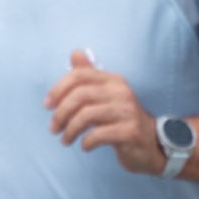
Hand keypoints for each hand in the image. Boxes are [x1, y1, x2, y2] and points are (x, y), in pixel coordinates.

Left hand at [45, 49, 166, 174]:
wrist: (151, 144)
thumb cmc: (120, 119)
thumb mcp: (105, 96)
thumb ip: (89, 76)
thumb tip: (75, 52)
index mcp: (113, 80)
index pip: (79, 75)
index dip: (58, 89)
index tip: (47, 106)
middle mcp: (121, 92)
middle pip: (80, 96)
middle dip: (60, 113)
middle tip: (54, 128)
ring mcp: (127, 111)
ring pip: (86, 115)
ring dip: (70, 130)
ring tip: (65, 140)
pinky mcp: (130, 131)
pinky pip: (98, 134)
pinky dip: (86, 142)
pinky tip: (84, 146)